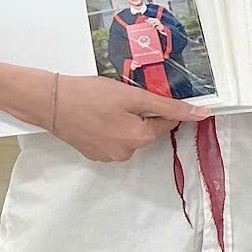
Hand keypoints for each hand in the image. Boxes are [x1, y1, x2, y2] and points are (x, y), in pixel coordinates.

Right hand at [47, 73, 198, 161]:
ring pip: (129, 135)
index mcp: (139, 138)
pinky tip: (97, 116)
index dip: (159, 106)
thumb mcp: (135, 96)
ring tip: (105, 107)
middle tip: (119, 99)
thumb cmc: (89, 95)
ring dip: (124, 121)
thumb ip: (169, 107)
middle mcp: (126, 152)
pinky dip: (109, 128)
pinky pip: (112, 140)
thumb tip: (200, 114)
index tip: (146, 96)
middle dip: (139, 114)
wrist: (50, 101)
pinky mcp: (93, 153)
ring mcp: (108, 155)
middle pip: (147, 130)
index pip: (166, 122)